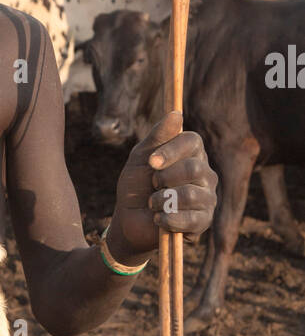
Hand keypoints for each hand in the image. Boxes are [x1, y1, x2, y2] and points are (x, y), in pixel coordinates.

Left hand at [108, 111, 217, 258]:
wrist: (129, 219)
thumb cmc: (137, 185)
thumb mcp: (141, 158)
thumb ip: (158, 137)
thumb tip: (176, 113)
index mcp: (191, 154)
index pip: (193, 141)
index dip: (171, 150)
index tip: (151, 162)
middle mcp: (205, 174)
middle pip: (194, 168)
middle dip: (165, 178)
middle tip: (152, 185)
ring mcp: (207, 198)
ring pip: (191, 194)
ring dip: (162, 200)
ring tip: (152, 204)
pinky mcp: (203, 221)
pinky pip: (191, 219)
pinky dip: (167, 218)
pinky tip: (158, 218)